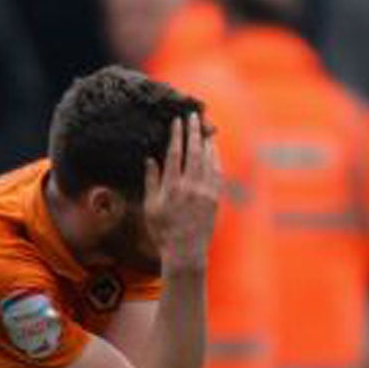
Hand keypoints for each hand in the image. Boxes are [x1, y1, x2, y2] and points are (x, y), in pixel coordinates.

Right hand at [143, 113, 221, 270]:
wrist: (186, 252)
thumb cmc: (163, 231)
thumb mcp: (150, 206)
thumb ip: (151, 181)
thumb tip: (150, 159)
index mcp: (172, 186)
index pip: (176, 153)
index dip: (177, 135)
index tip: (177, 121)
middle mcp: (191, 186)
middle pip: (194, 151)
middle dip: (194, 131)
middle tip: (194, 115)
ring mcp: (206, 192)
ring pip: (208, 159)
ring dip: (207, 141)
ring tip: (205, 127)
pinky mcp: (216, 198)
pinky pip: (218, 172)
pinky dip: (215, 158)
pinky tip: (213, 150)